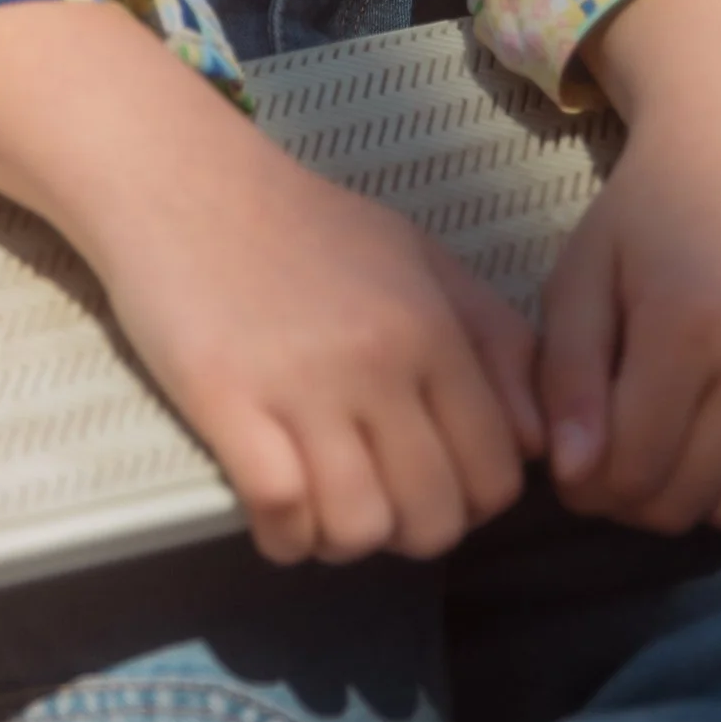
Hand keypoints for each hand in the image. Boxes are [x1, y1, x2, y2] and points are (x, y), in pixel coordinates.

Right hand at [0, 0, 540, 565]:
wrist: (182, 181)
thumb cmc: (303, 222)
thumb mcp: (419, 257)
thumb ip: (493, 339)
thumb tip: (538, 441)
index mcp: (434, 328)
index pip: (496, 472)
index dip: (475, 502)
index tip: (437, 483)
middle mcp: (380, 363)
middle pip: (434, 516)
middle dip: (412, 532)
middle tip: (379, 501)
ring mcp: (301, 387)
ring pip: (360, 529)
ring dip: (344, 540)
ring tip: (324, 507)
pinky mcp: (226, 404)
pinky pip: (280, 516)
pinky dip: (285, 538)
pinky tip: (278, 514)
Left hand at [541, 0, 720, 533]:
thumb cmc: (644, 215)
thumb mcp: (578, 279)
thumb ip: (566, 379)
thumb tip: (572, 475)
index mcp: (688, 329)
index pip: (632, 473)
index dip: (587, 488)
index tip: (572, 464)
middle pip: (683, 502)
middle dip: (630, 501)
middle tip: (611, 460)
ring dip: (689, 495)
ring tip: (664, 444)